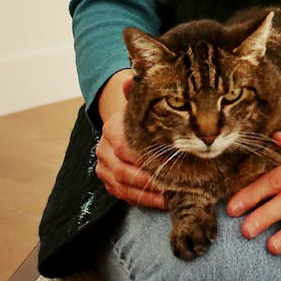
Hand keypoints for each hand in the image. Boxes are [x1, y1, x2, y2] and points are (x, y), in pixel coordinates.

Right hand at [94, 72, 165, 209]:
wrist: (123, 125)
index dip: (147, 159)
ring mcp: (103, 168)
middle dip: (151, 181)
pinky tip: (163, 201)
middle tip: (177, 185)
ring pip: (124, 186)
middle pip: (125, 171)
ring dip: (149, 194)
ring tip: (173, 197)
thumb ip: (139, 94)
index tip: (170, 165)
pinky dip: (144, 200)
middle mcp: (103, 150)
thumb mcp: (142, 104)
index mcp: (112, 130)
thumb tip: (132, 79)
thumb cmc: (141, 117)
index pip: (127, 148)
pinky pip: (124, 195)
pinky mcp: (107, 182)